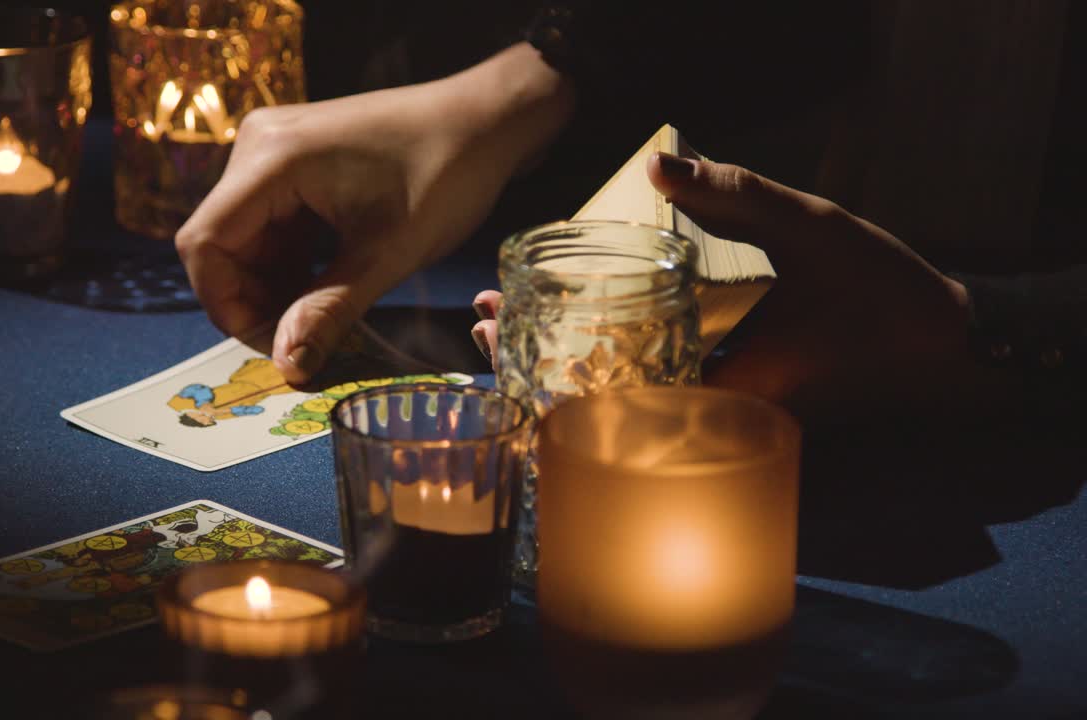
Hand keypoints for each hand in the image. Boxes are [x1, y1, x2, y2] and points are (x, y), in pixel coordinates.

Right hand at [177, 44, 572, 382]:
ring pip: (247, 239)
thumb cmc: (446, 176)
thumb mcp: (388, 254)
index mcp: (272, 159)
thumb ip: (329, 311)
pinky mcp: (296, 163)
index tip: (267, 345)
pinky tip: (327, 293)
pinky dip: (292, 265)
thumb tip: (287, 367)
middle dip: (253, 300)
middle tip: (299, 343)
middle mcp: (260, 146)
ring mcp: (277, 152)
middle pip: (222, 243)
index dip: (225, 303)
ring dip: (274, 287)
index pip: (204, 243)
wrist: (488, 122)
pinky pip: (273, 225)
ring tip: (320, 322)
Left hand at [474, 153, 987, 415]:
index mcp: (722, 385)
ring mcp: (719, 412)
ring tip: (507, 331)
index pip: (607, 396)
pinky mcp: (730, 401)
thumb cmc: (883, 290)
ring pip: (621, 403)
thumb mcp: (811, 228)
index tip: (488, 333)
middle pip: (600, 406)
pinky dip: (607, 367)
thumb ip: (738, 195)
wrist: (940, 344)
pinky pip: (653, 393)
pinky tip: (578, 339)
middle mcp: (712, 413)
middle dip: (532, 367)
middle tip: (480, 327)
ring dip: (563, 365)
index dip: (537, 369)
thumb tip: (659, 167)